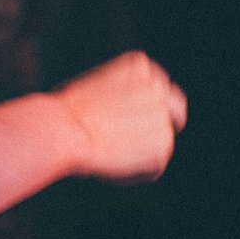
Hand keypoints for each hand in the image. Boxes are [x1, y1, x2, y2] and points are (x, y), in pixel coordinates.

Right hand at [53, 51, 185, 182]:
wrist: (65, 128)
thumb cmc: (64, 111)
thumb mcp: (94, 87)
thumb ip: (119, 97)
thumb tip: (122, 118)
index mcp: (138, 65)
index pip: (156, 84)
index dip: (145, 104)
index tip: (130, 118)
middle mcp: (156, 87)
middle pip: (176, 109)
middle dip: (165, 123)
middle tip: (145, 140)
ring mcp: (162, 116)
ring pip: (159, 144)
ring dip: (139, 153)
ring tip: (106, 155)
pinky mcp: (163, 146)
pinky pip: (153, 169)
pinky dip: (135, 173)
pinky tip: (111, 167)